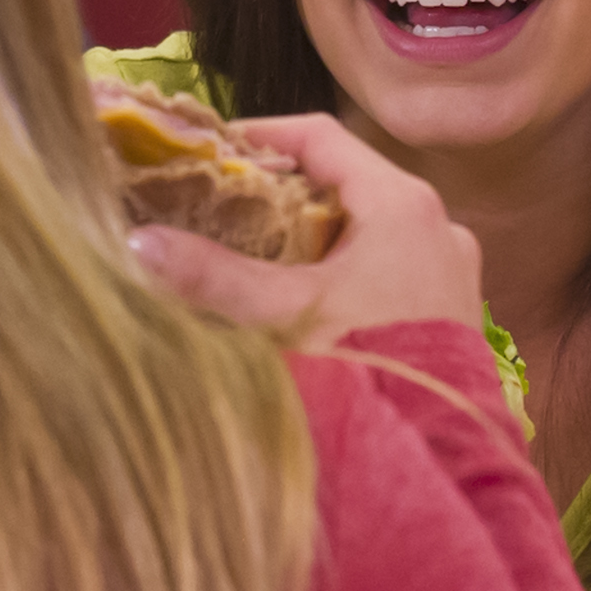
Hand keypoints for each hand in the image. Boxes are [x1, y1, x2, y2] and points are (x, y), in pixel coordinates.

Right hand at [127, 114, 485, 350]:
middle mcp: (437, 225)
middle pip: (346, 182)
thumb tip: (138, 243)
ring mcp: (450, 269)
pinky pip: (391, 266)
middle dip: (284, 191)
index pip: (321, 136)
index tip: (214, 149)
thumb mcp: (286, 316)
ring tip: (260, 254)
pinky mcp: (452, 311)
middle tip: (228, 205)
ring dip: (317, 234)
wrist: (445, 455)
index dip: (262, 134)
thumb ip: (214, 277)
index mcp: (402, 205)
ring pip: (370, 228)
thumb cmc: (372, 371)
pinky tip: (311, 301)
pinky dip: (347, 268)